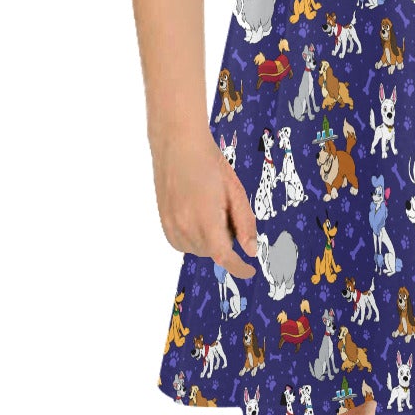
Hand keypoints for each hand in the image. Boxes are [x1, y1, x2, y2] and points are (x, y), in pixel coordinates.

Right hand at [152, 132, 257, 278]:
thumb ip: (245, 223)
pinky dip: (194, 238)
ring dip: (209, 240)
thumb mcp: (236, 191)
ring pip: (197, 250)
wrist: (177, 144)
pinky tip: (197, 215)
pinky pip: (181, 244)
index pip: (223, 256)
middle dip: (225, 241)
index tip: (249, 271)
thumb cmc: (210, 163)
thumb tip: (251, 251)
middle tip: (226, 212)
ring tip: (210, 209)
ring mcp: (170, 224)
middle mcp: (184, 225)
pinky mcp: (163, 221)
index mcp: (206, 217)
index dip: (239, 268)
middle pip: (212, 253)